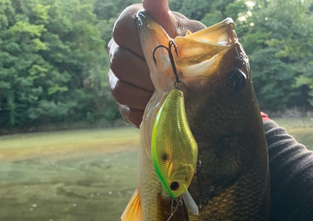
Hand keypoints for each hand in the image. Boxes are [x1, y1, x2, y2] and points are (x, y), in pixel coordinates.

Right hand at [108, 0, 204, 126]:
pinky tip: (161, 107)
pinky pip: (127, 109)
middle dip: (148, 74)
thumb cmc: (189, 50)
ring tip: (167, 94)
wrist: (195, 80)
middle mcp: (118, 49)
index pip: (122, 30)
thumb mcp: (184, 31)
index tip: (165, 52)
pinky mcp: (123, 104)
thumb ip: (166, 17)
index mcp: (132, 25)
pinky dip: (146, 110)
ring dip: (147, 94)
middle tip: (171, 79)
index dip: (143, 44)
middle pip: (119, 62)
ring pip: (120, 88)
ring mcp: (117, 78)